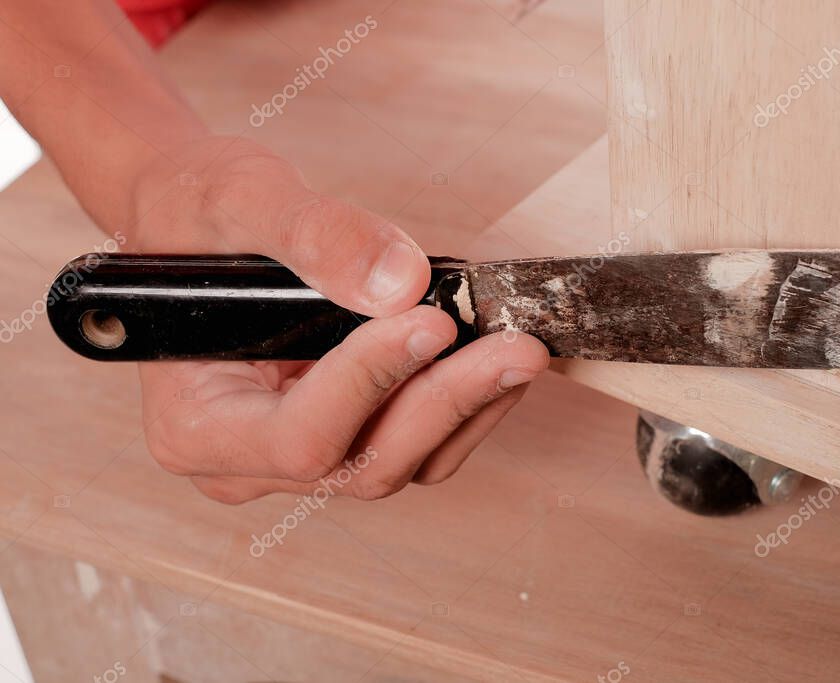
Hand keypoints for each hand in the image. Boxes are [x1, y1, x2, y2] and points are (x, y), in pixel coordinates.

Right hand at [130, 137, 548, 502]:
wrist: (194, 227)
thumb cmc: (192, 217)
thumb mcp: (236, 199)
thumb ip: (313, 236)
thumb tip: (402, 282)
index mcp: (197, 425)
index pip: (298, 437)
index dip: (371, 383)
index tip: (433, 320)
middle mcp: (247, 462)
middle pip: (363, 465)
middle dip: (445, 402)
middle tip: (515, 346)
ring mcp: (299, 460)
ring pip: (401, 463)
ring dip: (468, 409)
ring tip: (519, 350)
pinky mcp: (344, 437)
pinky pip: (416, 445)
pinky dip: (464, 407)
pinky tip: (496, 361)